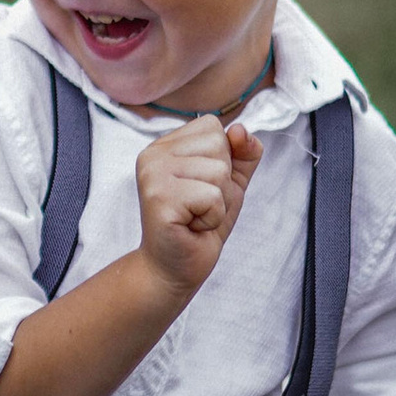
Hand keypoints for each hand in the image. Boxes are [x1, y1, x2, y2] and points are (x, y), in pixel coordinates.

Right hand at [134, 115, 260, 300]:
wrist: (175, 269)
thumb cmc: (200, 225)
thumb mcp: (230, 182)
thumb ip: (242, 153)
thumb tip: (240, 130)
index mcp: (165, 146)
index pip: (212, 127)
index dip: (222, 160)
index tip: (201, 188)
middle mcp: (153, 155)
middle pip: (218, 145)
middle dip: (222, 182)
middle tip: (198, 206)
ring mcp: (153, 175)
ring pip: (218, 171)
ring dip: (218, 203)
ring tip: (195, 217)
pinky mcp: (159, 199)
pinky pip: (212, 196)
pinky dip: (211, 218)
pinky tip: (191, 227)